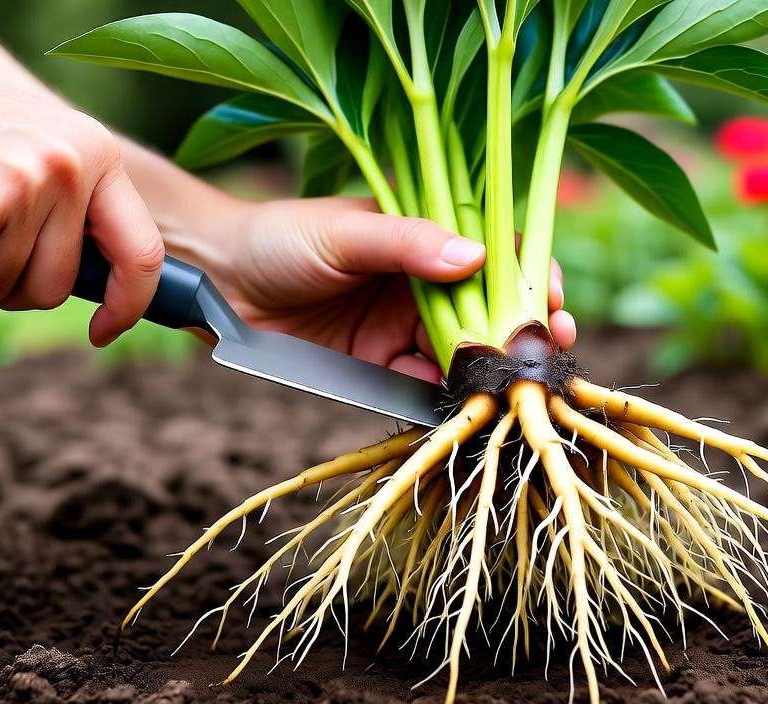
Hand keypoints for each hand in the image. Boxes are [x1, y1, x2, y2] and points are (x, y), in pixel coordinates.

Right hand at [0, 31, 163, 346]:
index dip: (127, 304)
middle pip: (55, 288)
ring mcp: (19, 188)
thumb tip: (106, 282)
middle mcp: (66, 167)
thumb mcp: (33, 149)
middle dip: (9, 287)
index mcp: (95, 152)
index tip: (104, 330)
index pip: (141, 251)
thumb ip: (72, 205)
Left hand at [168, 196, 574, 382]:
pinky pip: (421, 388)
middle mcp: (422, 284)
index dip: (530, 275)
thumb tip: (476, 256)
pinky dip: (444, 400)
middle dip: (523, 332)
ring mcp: (401, 328)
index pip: (495, 253)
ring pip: (461, 354)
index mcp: (424, 238)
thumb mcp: (346, 232)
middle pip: (489, 310)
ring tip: (515, 386)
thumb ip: (408, 242)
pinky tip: (466, 407)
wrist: (215, 281)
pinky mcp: (376, 368)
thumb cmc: (279, 237)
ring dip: (489, 372)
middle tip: (550, 351)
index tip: (552, 297)